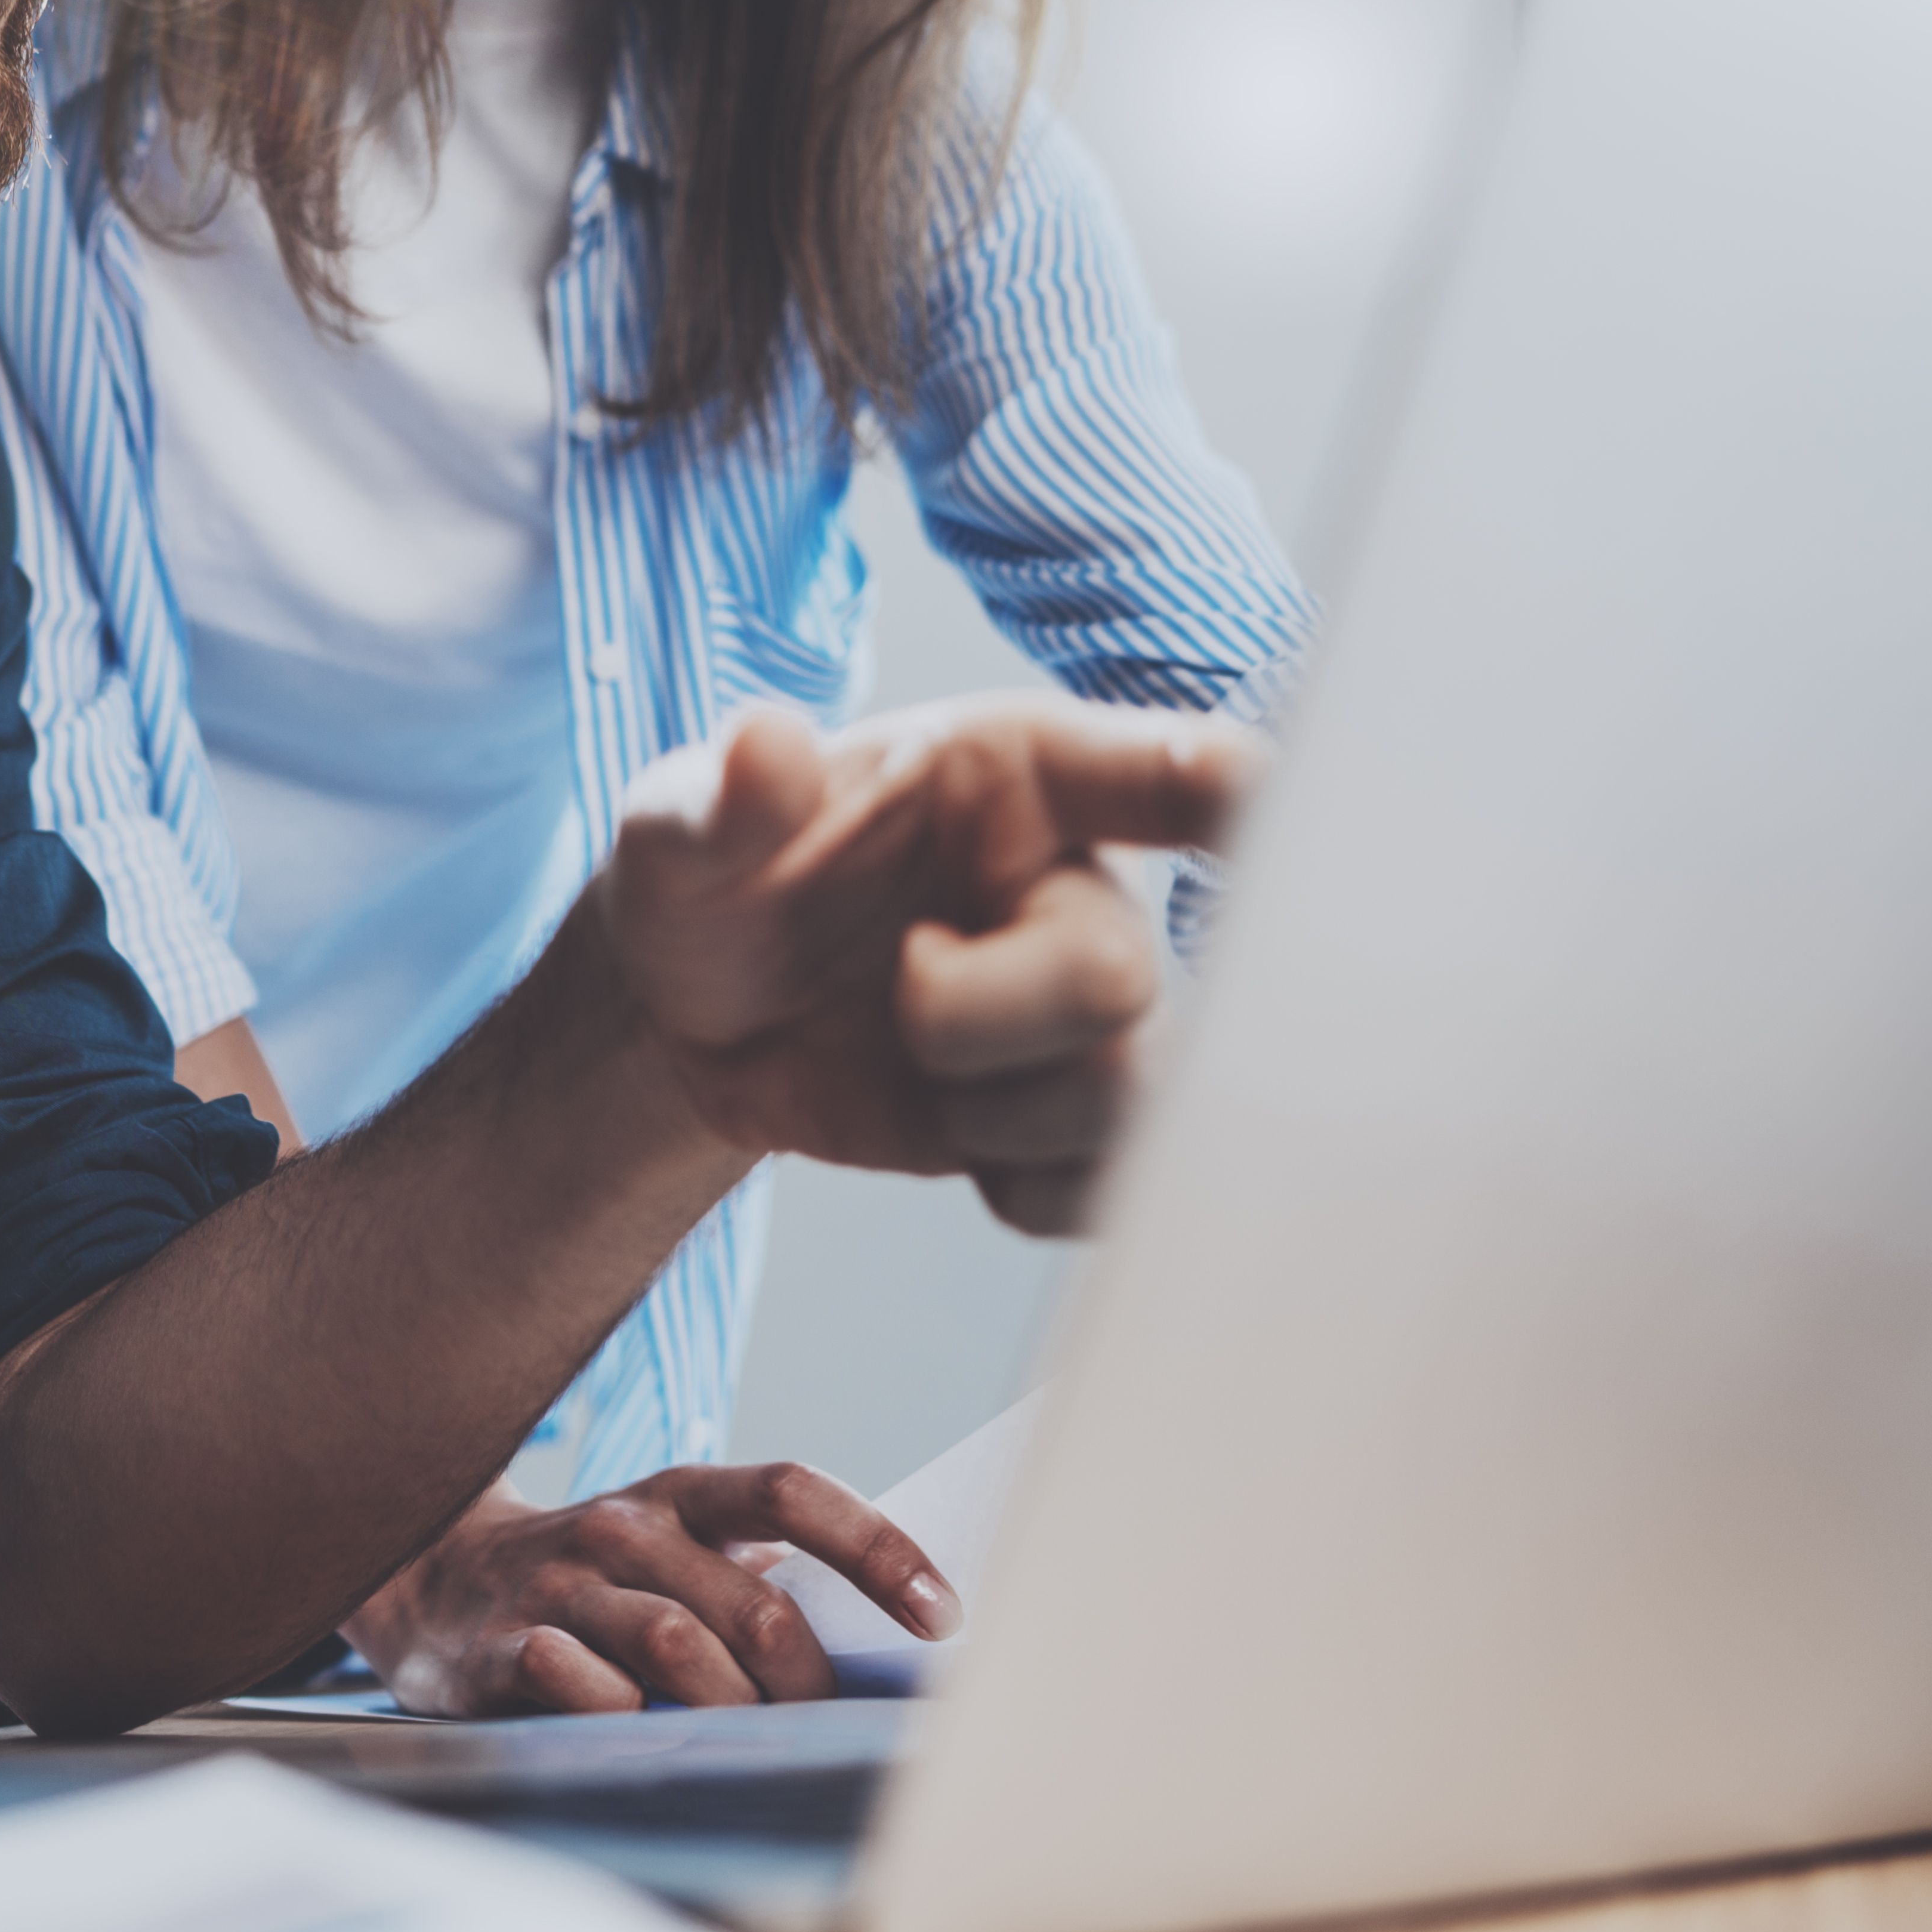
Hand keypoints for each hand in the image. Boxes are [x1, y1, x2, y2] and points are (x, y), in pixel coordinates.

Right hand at [338, 1466, 955, 1717]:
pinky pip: (581, 1684)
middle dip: (806, 1681)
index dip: (876, 1549)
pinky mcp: (501, 1645)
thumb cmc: (589, 1572)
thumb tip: (888, 1630)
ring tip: (747, 1739)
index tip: (944, 1614)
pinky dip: (625, 1717)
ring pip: (676, 1647)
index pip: (793, 1493)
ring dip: (730, 1707)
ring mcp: (559, 1584)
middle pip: (749, 1603)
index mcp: (680, 1494)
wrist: (426, 1573)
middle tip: (825, 1725)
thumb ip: (755, 1575)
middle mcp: (623, 1527)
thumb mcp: (671, 1545)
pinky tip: (639, 1731)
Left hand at [597, 696, 1256, 1233]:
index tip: (1251, 794)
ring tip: (914, 1062)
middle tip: (901, 984)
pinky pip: (1105, 1185)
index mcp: (1015, 778)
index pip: (1155, 770)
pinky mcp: (1072, 1117)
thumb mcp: (680, 828)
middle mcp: (1077, 887)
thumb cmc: (712, 884)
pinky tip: (956, 1139)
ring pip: (1127, 1096)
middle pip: (1119, 976)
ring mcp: (1083, 1011)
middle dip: (982, 1015)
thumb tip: (765, 744)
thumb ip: (722, 797)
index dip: (1221, 787)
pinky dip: (1023, 1187)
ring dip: (995, 1111)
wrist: (698, 1017)